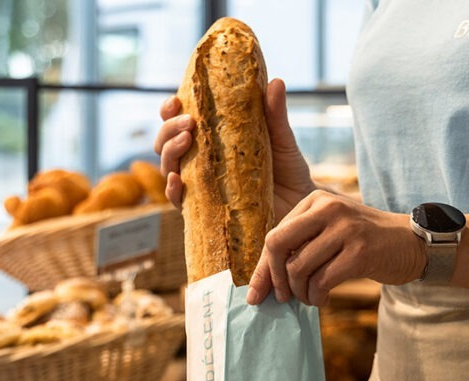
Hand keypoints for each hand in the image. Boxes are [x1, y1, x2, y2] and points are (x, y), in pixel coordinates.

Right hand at [154, 79, 316, 217]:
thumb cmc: (288, 173)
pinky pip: (178, 201)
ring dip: (170, 151)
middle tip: (189, 122)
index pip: (180, 122)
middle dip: (169, 129)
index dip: (170, 110)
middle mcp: (200, 163)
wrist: (300, 207)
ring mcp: (200, 186)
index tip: (176, 100)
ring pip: (168, 167)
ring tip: (187, 139)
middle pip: (167, 143)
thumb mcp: (281, 139)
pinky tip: (176, 179)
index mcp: (212, 140)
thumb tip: (276, 82)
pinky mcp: (204, 211)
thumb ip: (274, 114)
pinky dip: (171, 190)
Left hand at [246, 191, 426, 305]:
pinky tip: (323, 299)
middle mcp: (329, 208)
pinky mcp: (360, 252)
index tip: (259, 294)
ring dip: (301, 293)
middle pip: (277, 245)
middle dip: (275, 278)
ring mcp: (345, 229)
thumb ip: (297, 249)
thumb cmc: (362, 243)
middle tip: (285, 297)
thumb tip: (257, 287)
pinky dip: (317, 297)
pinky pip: (321, 281)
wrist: (411, 243)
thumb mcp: (328, 233)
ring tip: (311, 298)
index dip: (263, 269)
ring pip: (299, 267)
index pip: (274, 235)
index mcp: (315, 200)